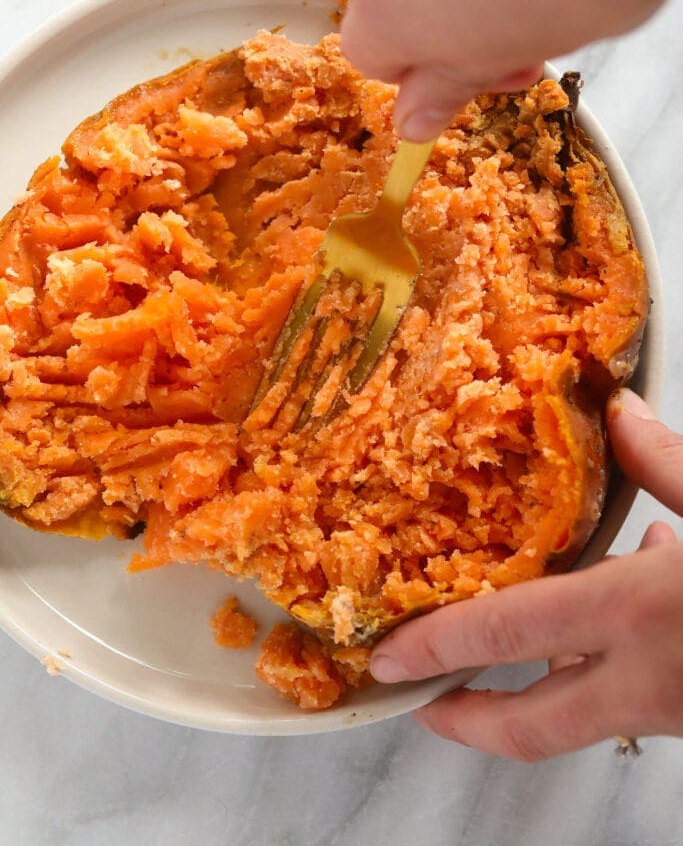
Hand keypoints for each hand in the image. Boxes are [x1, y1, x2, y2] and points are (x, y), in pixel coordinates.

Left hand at [369, 389, 682, 759]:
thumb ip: (669, 462)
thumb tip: (620, 408)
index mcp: (638, 613)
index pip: (507, 636)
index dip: (438, 648)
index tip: (387, 658)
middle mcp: (646, 677)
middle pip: (531, 726)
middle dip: (466, 721)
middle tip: (420, 701)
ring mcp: (675, 705)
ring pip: (580, 713)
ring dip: (534, 691)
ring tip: (497, 653)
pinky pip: (633, 689)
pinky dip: (607, 658)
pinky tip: (626, 595)